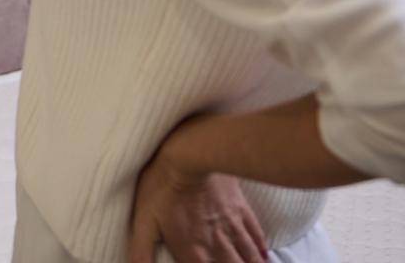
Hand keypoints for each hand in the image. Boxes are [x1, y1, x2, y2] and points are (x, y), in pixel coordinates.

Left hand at [129, 125, 268, 262]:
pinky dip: (260, 251)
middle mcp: (217, 246)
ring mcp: (232, 228)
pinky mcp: (242, 210)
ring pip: (250, 259)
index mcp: (193, 252)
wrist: (192, 152)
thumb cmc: (162, 185)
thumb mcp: (143, 220)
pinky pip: (256, 237)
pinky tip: (263, 257)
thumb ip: (141, 251)